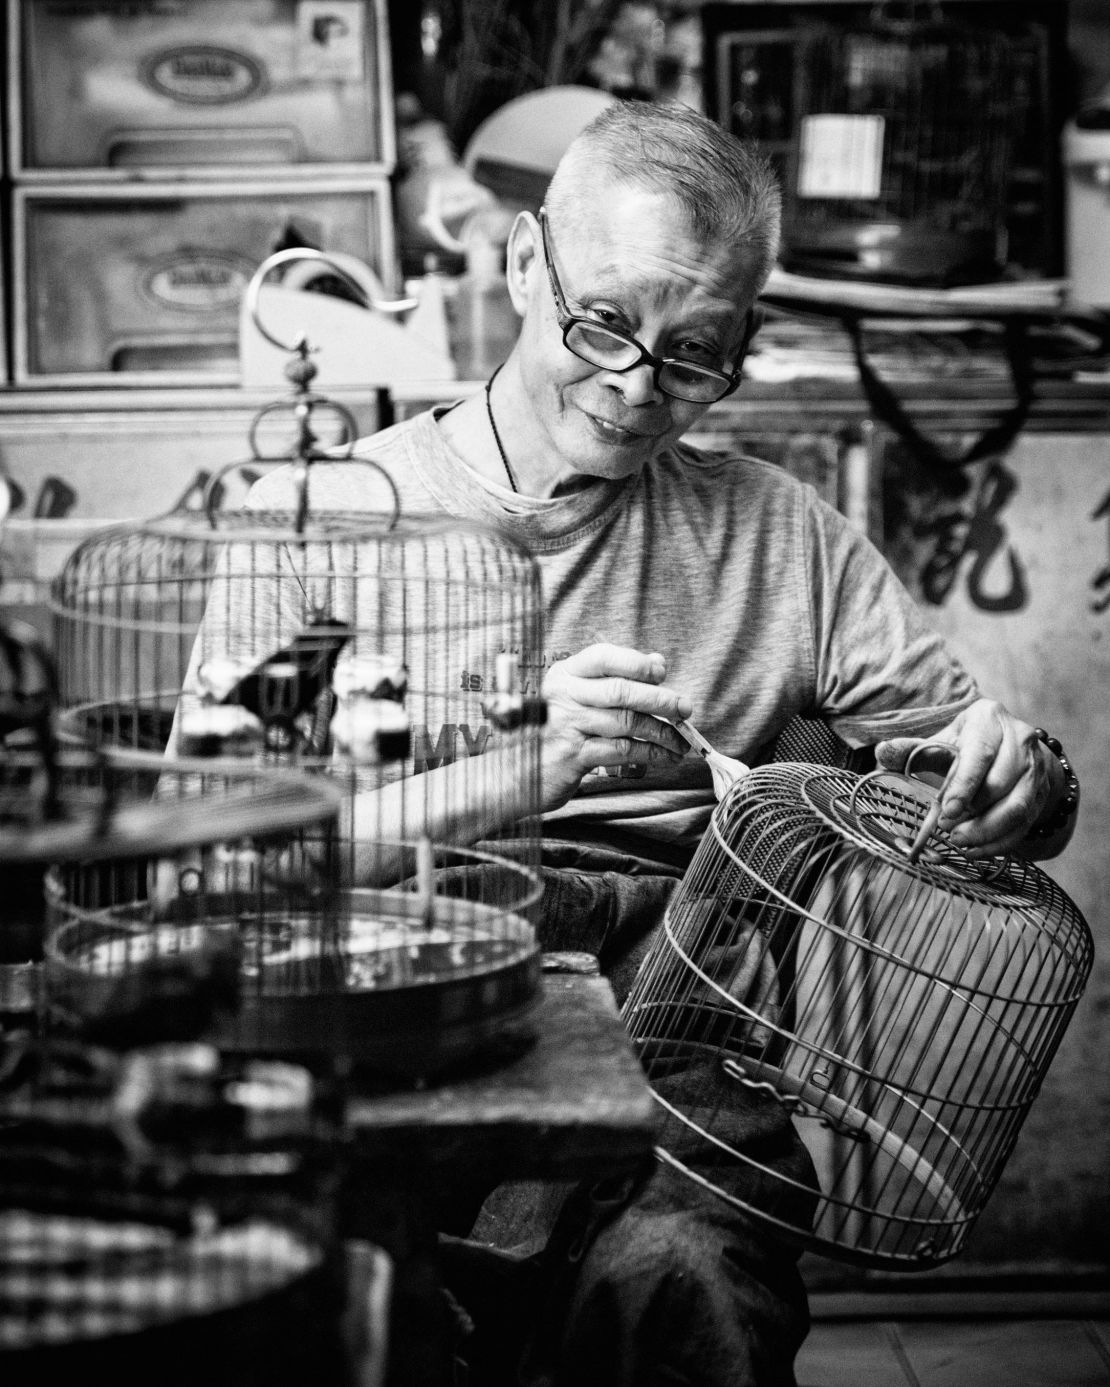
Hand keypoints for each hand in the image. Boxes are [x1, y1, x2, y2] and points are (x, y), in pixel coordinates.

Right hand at [540, 644, 692, 808]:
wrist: (519, 772)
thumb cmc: (556, 730)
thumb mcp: (577, 697)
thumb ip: (614, 678)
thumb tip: (657, 662)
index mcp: (565, 674)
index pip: (603, 656)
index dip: (636, 662)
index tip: (661, 673)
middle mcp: (563, 696)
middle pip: (620, 691)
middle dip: (660, 700)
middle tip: (684, 709)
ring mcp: (567, 726)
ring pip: (625, 722)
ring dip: (661, 732)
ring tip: (679, 741)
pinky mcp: (573, 755)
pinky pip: (621, 750)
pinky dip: (649, 753)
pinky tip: (663, 756)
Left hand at [874, 697, 1065, 857]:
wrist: (1009, 748)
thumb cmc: (965, 745)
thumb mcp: (940, 741)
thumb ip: (911, 750)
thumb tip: (882, 753)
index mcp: (989, 720)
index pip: (979, 755)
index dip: (963, 786)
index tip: (946, 811)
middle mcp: (1020, 740)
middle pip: (1001, 784)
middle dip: (974, 813)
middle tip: (948, 831)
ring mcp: (1036, 769)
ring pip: (1018, 807)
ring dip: (988, 831)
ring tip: (960, 843)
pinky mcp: (1041, 794)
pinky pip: (1025, 825)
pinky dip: (1000, 843)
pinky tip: (977, 851)